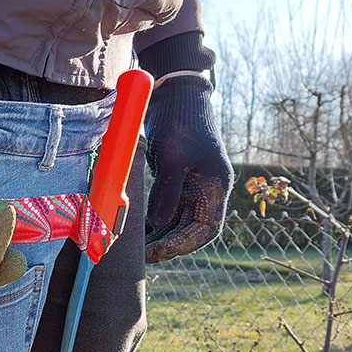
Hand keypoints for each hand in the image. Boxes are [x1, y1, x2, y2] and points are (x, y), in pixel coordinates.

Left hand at [143, 74, 232, 262]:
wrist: (175, 95)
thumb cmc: (179, 122)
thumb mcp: (172, 158)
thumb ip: (167, 192)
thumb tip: (157, 224)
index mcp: (215, 186)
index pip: (206, 229)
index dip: (183, 245)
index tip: (158, 252)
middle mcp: (208, 191)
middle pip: (192, 231)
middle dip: (168, 245)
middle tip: (141, 256)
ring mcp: (193, 187)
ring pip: (178, 223)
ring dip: (159, 236)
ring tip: (135, 247)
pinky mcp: (178, 182)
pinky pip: (169, 210)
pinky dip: (155, 222)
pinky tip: (137, 231)